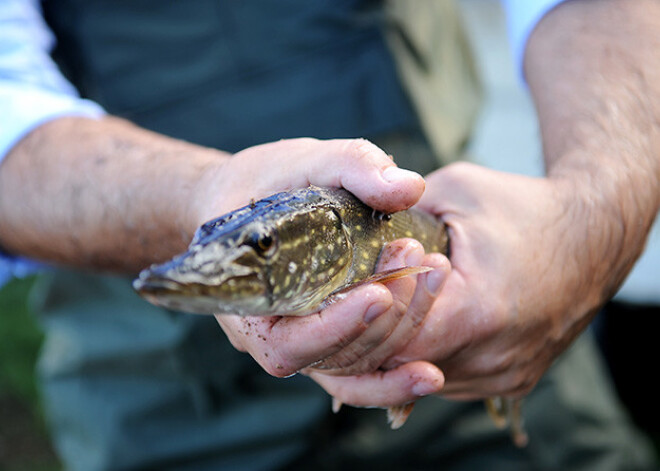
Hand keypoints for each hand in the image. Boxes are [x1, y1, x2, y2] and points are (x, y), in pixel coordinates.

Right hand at [209, 138, 432, 376]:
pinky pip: (355, 372)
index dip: (336, 327)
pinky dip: (392, 380)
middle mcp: (272, 334)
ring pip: (350, 371)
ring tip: (434, 282)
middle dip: (382, 321)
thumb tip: (410, 187)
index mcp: (250, 301)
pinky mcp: (324, 339)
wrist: (242, 200)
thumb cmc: (262, 183)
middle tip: (416, 264)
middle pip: (330, 360)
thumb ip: (352, 165)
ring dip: (399, 338)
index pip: (289, 342)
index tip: (379, 292)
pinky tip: (431, 374)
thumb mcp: (302, 161)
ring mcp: (300, 342)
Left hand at [307, 162, 612, 405]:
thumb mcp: (455, 191)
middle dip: (371, 334)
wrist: (594, 236)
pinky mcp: (511, 379)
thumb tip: (352, 230)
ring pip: (421, 377)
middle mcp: (495, 356)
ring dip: (395, 349)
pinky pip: (448, 377)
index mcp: (480, 310)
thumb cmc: (525, 209)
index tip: (349, 286)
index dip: (364, 315)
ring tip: (378, 311)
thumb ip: (399, 213)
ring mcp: (504, 374)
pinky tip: (412, 326)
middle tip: (351, 302)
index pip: (394, 338)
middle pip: (403, 364)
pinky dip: (423, 356)